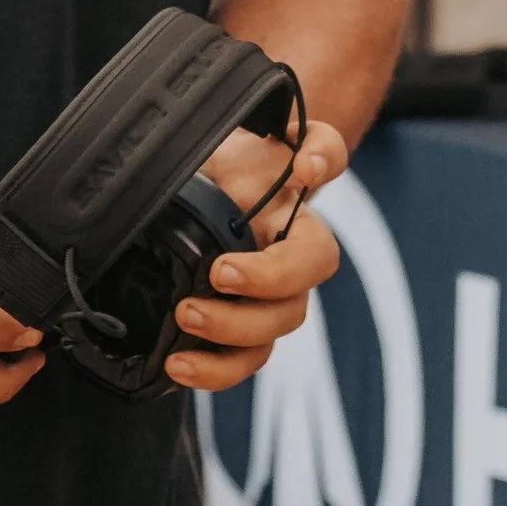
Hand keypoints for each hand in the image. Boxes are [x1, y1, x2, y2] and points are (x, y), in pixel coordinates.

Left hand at [166, 116, 346, 395]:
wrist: (182, 211)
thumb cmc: (200, 174)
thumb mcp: (206, 143)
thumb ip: (234, 136)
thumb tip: (262, 158)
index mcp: (287, 181)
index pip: (327, 155)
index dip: (324, 159)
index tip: (301, 167)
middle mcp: (290, 240)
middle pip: (308, 271)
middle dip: (266, 279)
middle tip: (215, 273)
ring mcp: (269, 292)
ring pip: (278, 326)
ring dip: (236, 329)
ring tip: (185, 318)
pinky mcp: (240, 331)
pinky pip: (245, 360)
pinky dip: (215, 369)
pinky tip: (178, 364)